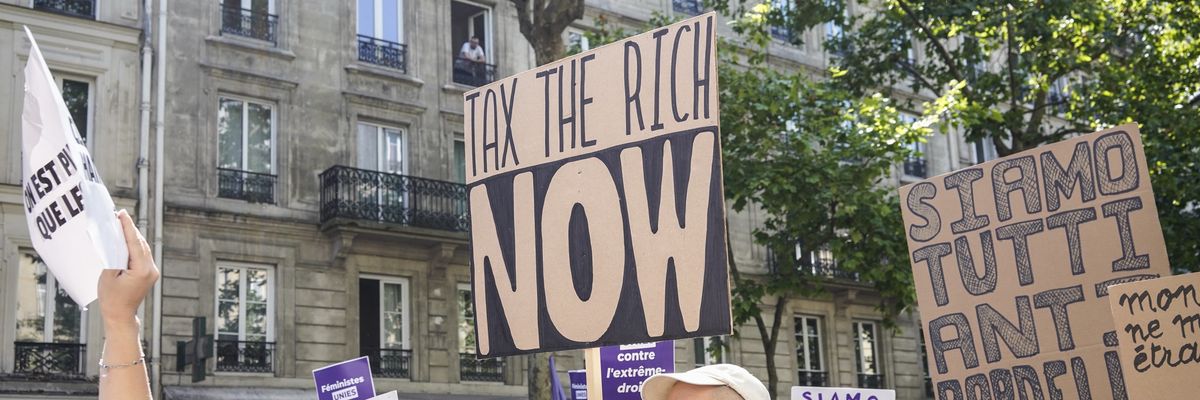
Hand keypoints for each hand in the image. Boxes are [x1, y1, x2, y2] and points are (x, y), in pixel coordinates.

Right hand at [98, 210, 159, 328]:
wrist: (120, 315)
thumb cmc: (111, 298)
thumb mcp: (108, 275)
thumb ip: (113, 256)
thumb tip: (115, 240)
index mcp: (142, 270)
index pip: (135, 243)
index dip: (128, 227)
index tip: (122, 214)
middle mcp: (151, 270)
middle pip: (141, 244)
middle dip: (130, 229)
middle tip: (120, 216)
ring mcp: (152, 272)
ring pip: (143, 249)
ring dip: (133, 237)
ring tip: (122, 224)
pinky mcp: (149, 274)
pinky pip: (142, 255)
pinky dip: (135, 246)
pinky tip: (127, 239)